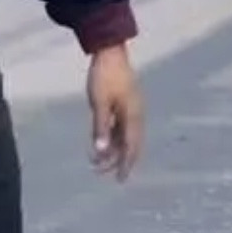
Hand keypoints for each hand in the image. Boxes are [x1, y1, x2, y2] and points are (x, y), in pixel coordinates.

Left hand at [87, 44, 143, 179]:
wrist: (110, 52)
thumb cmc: (105, 77)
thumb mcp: (100, 103)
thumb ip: (100, 128)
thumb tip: (100, 151)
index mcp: (133, 116)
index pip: (131, 147)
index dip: (125, 164)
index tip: (119, 179)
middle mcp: (135, 115)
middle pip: (129, 144)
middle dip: (117, 160)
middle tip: (101, 172)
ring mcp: (129, 109)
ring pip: (123, 136)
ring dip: (111, 148)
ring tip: (96, 160)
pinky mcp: (122, 103)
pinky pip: (118, 126)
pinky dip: (110, 136)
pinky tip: (99, 142)